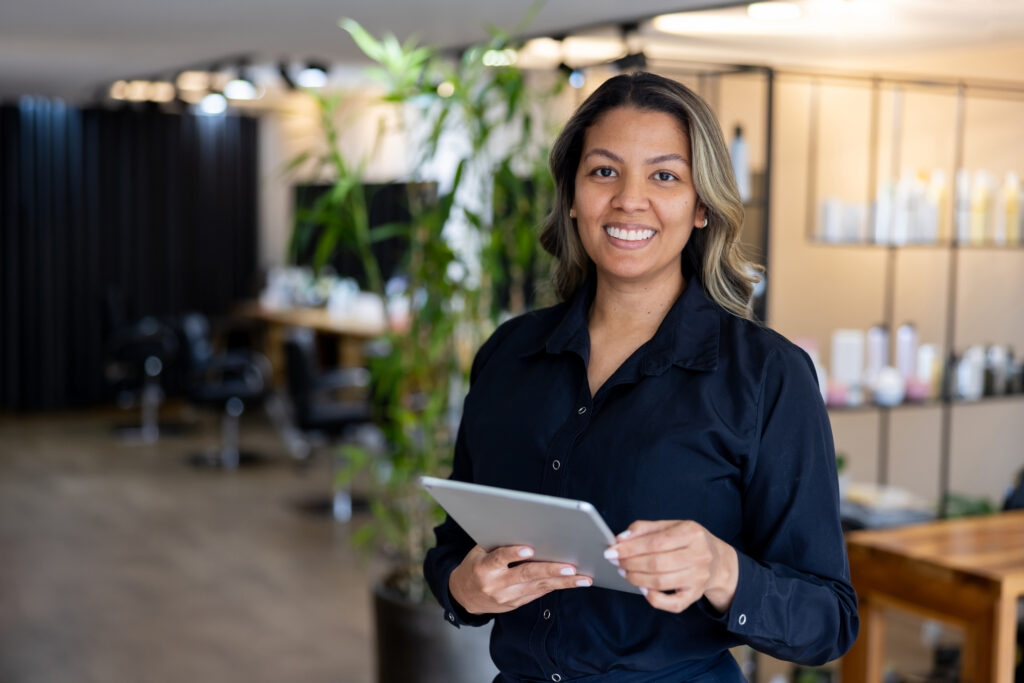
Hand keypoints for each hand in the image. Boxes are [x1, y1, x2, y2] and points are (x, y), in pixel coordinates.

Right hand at [449, 545, 592, 614]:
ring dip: (563, 582)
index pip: (499, 559)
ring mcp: (507, 598)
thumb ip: (499, 543)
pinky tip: (574, 581)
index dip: (513, 554)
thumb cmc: (475, 565)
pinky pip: (539, 593)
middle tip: (570, 567)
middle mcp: (495, 585)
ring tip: (583, 577)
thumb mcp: (479, 552)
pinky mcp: (516, 604)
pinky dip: (557, 586)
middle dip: (550, 570)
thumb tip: (526, 527)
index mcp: (483, 568)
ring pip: (538, 587)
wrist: (464, 596)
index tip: (529, 549)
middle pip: (526, 575)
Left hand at [605, 520, 737, 613]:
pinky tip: (642, 588)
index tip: (611, 550)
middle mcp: (699, 556)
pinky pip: (671, 604)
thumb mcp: (671, 526)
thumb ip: (646, 529)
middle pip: (657, 563)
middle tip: (615, 561)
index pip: (656, 542)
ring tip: (624, 571)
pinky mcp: (695, 596)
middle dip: (630, 563)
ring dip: (636, 578)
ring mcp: (699, 578)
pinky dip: (653, 598)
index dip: (631, 547)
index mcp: (692, 534)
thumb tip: (621, 538)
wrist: (718, 561)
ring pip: (661, 582)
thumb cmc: (688, 541)